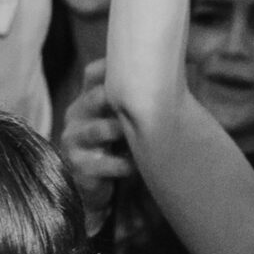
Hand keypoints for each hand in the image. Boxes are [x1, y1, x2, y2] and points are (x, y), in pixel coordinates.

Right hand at [58, 61, 135, 226]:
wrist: (99, 186)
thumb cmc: (117, 146)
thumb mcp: (122, 119)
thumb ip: (136, 99)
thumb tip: (180, 69)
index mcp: (86, 99)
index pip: (92, 74)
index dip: (111, 67)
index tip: (142, 66)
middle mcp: (76, 116)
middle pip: (95, 98)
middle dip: (120, 99)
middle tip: (146, 100)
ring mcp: (73, 141)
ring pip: (98, 130)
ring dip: (121, 131)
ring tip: (140, 133)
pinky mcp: (77, 166)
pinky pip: (101, 163)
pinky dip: (122, 164)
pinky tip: (136, 165)